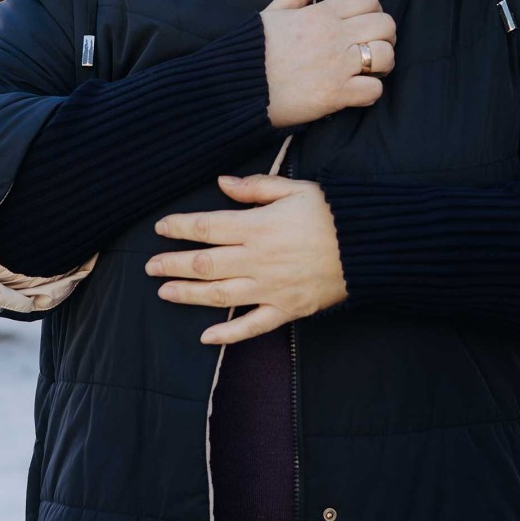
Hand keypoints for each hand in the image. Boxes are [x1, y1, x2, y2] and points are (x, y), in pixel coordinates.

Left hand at [144, 173, 348, 344]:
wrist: (369, 247)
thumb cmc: (332, 212)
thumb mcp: (295, 188)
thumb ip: (256, 187)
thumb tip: (222, 183)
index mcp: (258, 227)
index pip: (206, 227)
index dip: (180, 228)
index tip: (161, 227)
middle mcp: (257, 260)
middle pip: (205, 264)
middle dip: (173, 264)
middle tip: (150, 265)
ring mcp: (270, 288)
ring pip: (219, 295)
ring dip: (188, 294)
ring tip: (165, 291)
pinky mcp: (286, 309)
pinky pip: (251, 326)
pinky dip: (227, 333)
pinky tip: (206, 337)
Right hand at [260, 0, 396, 127]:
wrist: (237, 86)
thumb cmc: (254, 49)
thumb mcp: (274, 11)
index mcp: (321, 13)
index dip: (373, 10)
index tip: (363, 24)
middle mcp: (334, 36)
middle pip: (385, 25)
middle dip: (385, 36)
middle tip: (372, 47)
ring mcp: (337, 65)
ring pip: (386, 55)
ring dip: (382, 63)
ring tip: (369, 70)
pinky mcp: (336, 94)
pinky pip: (374, 90)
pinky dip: (370, 92)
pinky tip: (357, 91)